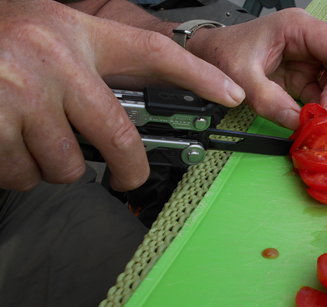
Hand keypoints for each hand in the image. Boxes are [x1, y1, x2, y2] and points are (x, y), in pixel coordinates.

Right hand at [0, 0, 244, 190]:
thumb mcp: (49, 36)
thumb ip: (88, 69)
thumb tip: (124, 117)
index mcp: (75, 35)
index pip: (153, 52)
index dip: (198, 74)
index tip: (230, 93)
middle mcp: (54, 61)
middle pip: (119, 136)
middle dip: (128, 169)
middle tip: (127, 176)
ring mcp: (23, 95)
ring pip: (68, 165)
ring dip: (56, 166)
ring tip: (34, 139)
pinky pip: (26, 174)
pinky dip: (20, 171)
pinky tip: (8, 144)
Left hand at [187, 8, 326, 129]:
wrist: (209, 55)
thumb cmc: (223, 53)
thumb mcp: (242, 76)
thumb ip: (268, 100)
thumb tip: (298, 123)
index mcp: (298, 27)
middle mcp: (311, 40)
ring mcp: (309, 59)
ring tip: (323, 126)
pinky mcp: (304, 77)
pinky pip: (324, 94)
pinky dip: (323, 111)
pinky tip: (315, 124)